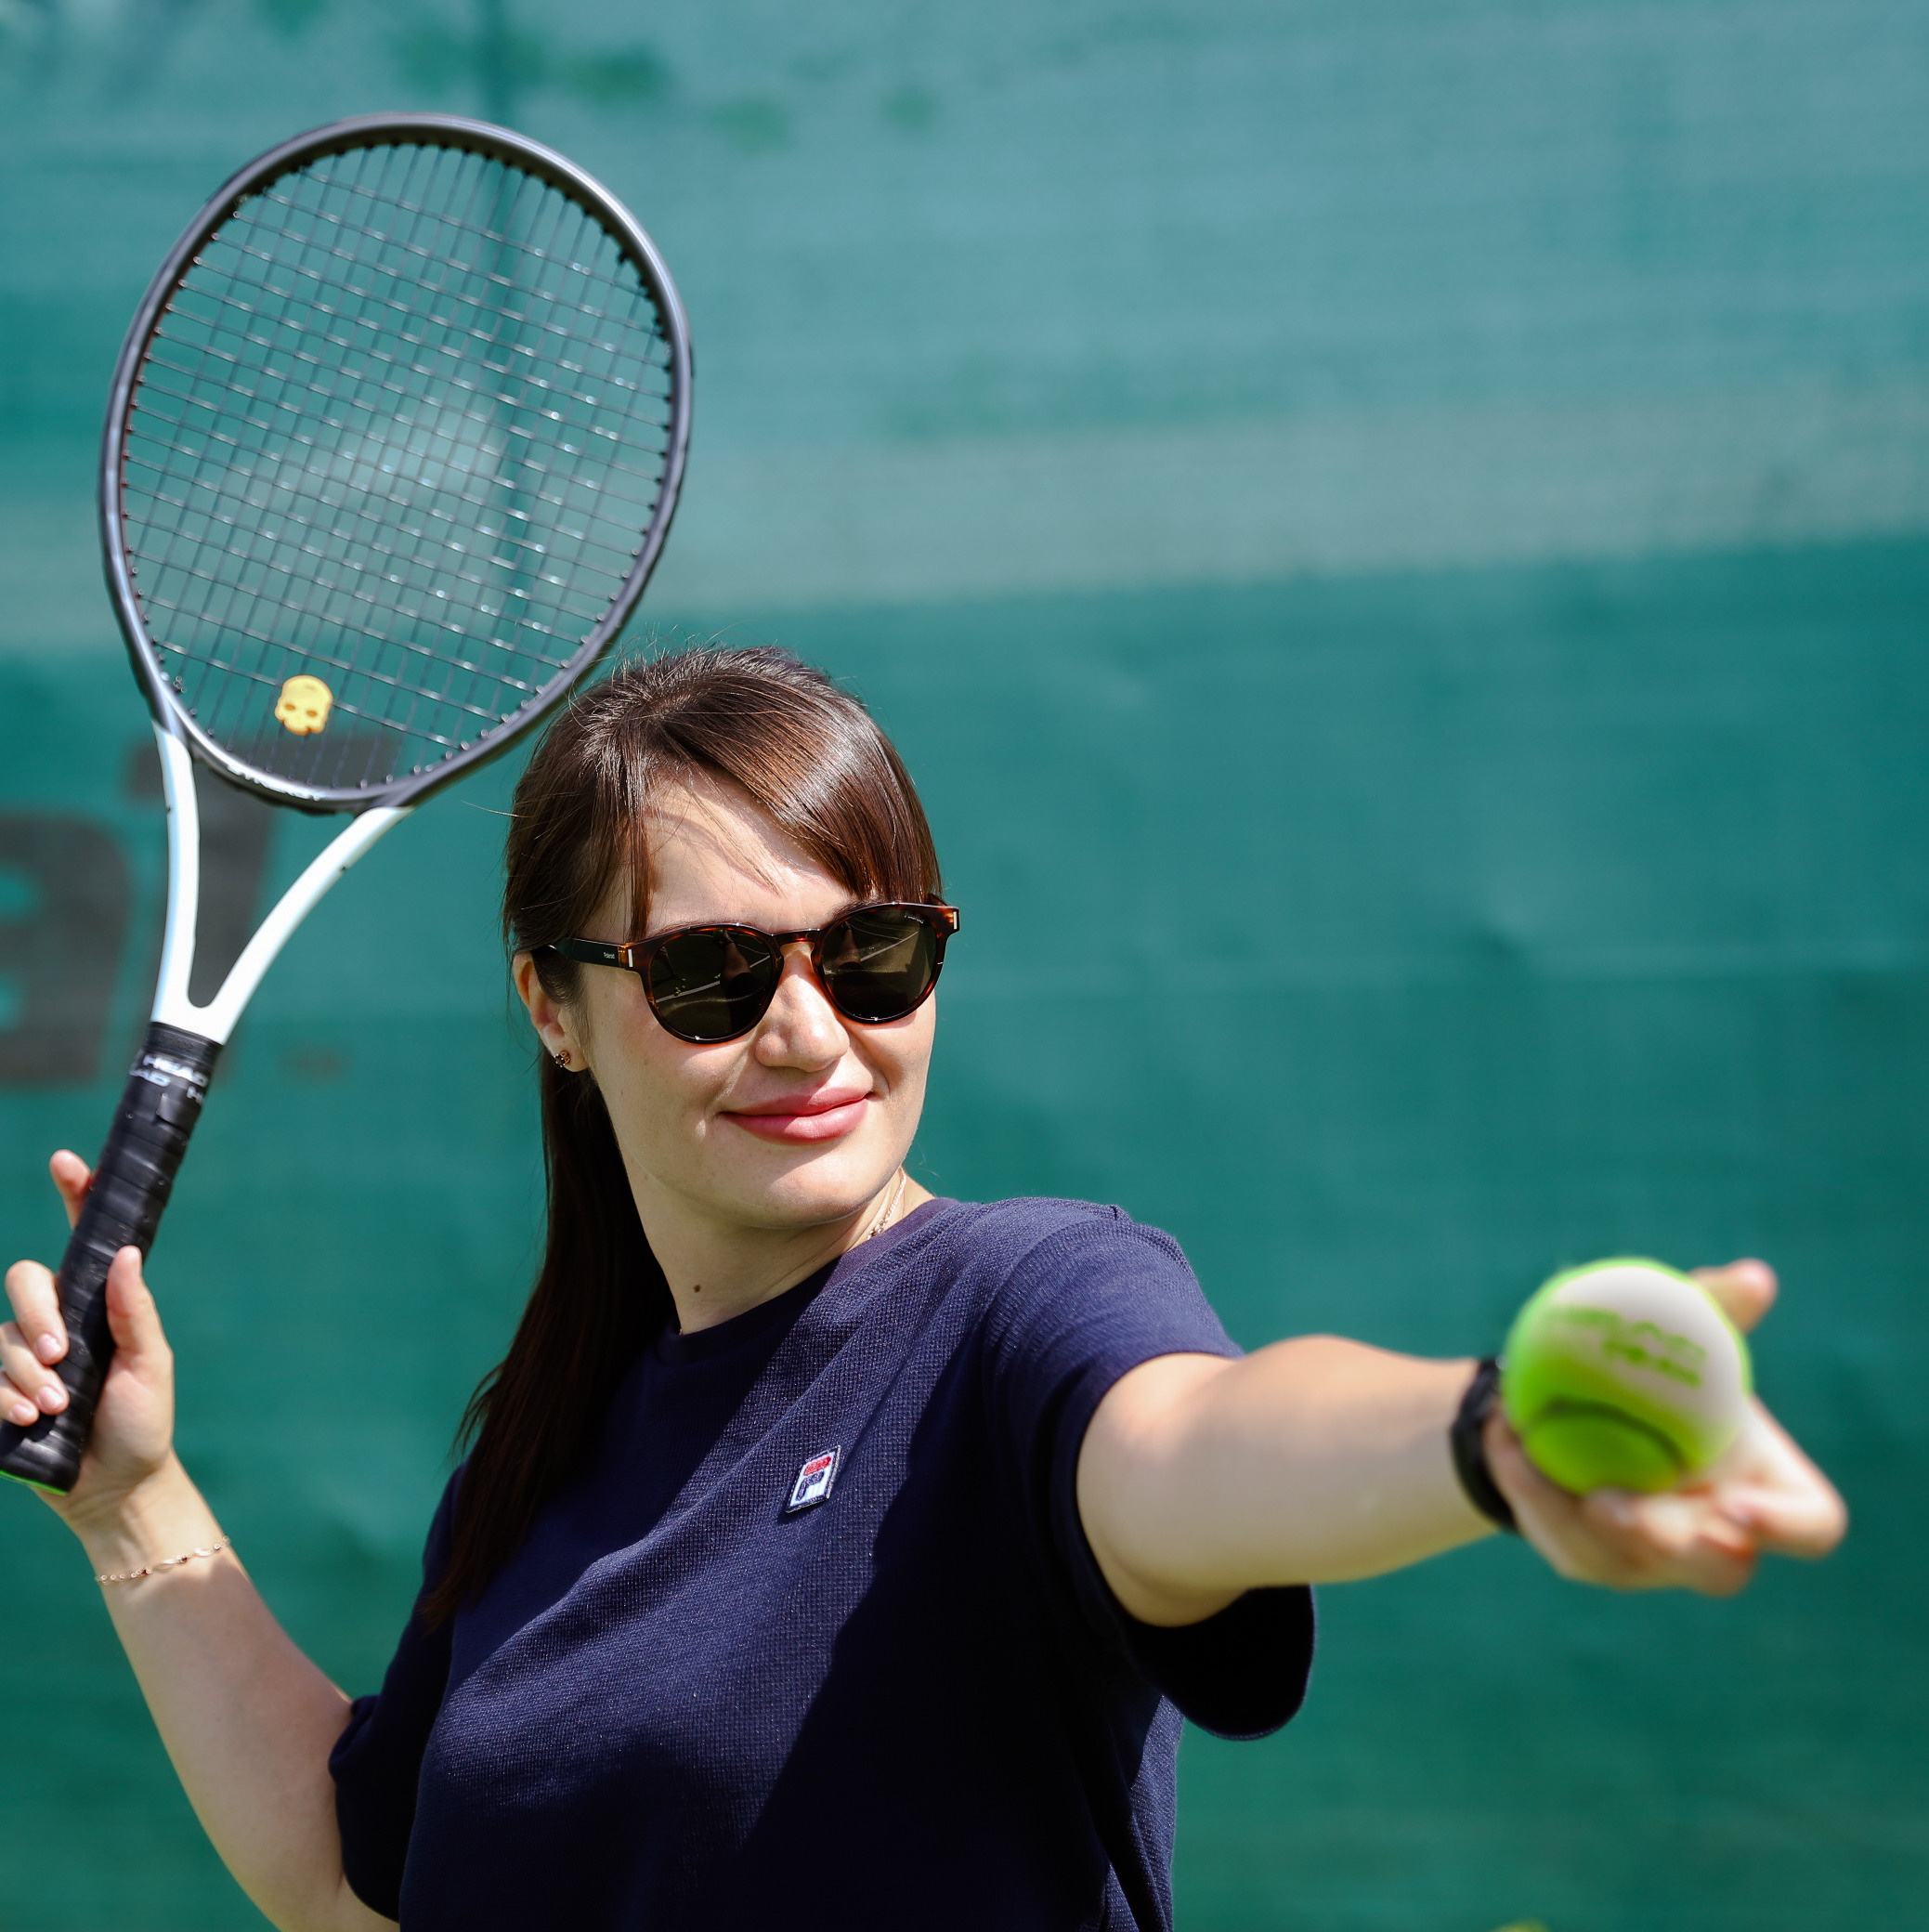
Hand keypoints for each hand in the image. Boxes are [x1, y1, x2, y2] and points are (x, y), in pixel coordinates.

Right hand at [3, 1151, 178, 1525]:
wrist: (114, 1488)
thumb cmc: (141, 1421)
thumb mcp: (151, 1365)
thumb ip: (135, 1311)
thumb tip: (126, 1252)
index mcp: (95, 1303)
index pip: (82, 1239)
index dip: (74, 1196)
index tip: (66, 1162)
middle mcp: (54, 1320)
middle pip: (23, 1281)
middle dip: (37, 1316)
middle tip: (62, 1357)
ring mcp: (20, 1355)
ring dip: (23, 1373)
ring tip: (54, 1408)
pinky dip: (3, 1398)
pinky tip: (28, 1420)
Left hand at [1486, 1259, 1847, 1594]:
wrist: (1586, 1393)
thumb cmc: (1658, 1360)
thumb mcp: (1683, 1325)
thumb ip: (1717, 1306)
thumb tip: (1755, 1277)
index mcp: (1768, 1485)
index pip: (1811, 1525)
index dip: (1785, 1527)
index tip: (1735, 1506)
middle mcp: (1722, 1537)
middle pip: (1718, 1569)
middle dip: (1665, 1542)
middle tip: (1607, 1504)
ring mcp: (1660, 1562)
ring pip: (1624, 1563)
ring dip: (1568, 1510)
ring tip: (1523, 1442)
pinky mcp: (1598, 1561)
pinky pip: (1567, 1547)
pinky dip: (1530, 1495)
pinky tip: (1504, 1442)